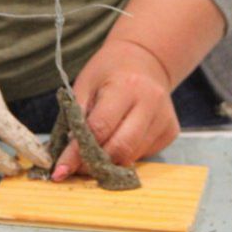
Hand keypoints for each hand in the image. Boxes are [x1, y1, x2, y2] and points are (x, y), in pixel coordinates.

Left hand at [51, 38, 179, 180]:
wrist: (146, 61)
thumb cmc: (110, 70)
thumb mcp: (85, 83)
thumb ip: (76, 116)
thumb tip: (67, 155)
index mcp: (126, 86)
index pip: (100, 128)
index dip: (77, 153)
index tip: (60, 170)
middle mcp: (150, 103)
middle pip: (121, 148)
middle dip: (94, 164)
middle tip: (75, 168)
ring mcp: (164, 119)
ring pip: (132, 156)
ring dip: (108, 162)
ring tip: (92, 154)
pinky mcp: (171, 131)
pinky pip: (143, 154)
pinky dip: (125, 155)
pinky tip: (117, 140)